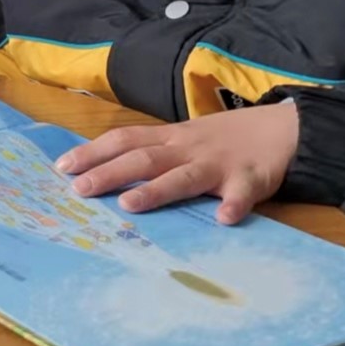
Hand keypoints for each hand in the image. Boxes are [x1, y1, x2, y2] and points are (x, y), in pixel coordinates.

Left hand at [56, 102, 299, 224]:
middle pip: (143, 159)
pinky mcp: (251, 179)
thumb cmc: (223, 138)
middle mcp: (188, 148)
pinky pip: (242, 193)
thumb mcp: (183, 139)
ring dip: (156, 191)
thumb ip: (150, 152)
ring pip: (183, 176)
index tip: (61, 167)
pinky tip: (224, 218)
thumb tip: (102, 170)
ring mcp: (218, 163)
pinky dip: (234, 204)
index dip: (92, 152)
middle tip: (79, 190)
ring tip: (130, 206)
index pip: (124, 140)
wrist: (283, 128)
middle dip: (109, 173)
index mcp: (169, 139)